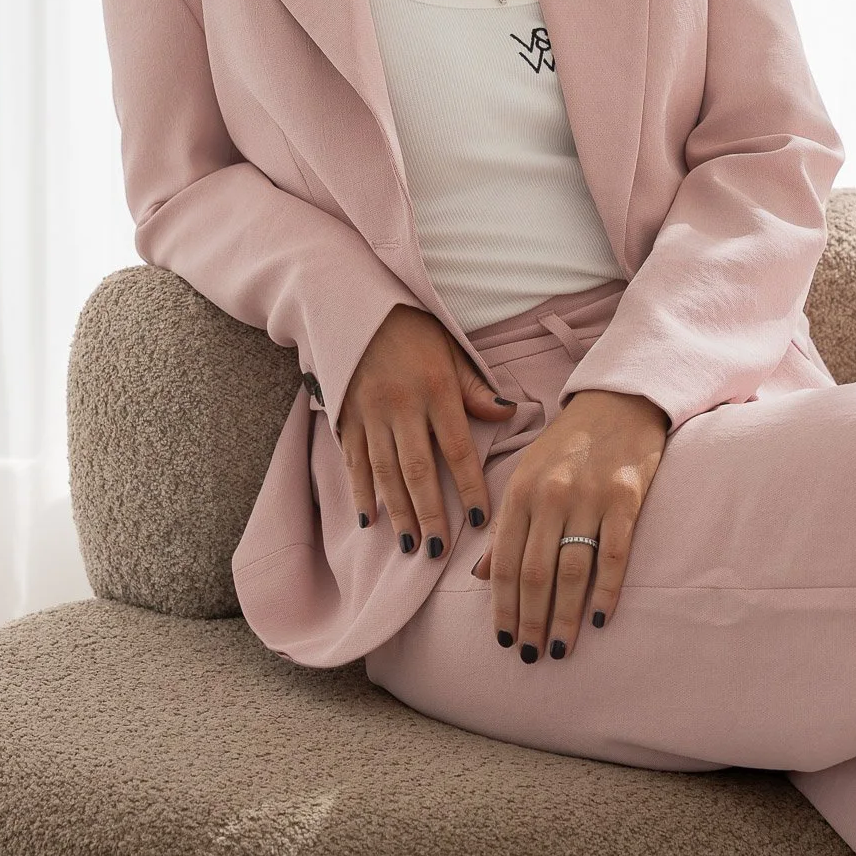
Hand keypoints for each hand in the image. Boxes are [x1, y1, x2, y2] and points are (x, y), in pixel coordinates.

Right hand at [337, 304, 517, 559]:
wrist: (358, 306)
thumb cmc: (414, 329)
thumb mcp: (452, 350)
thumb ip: (475, 388)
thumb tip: (509, 413)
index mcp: (436, 390)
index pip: (458, 449)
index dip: (468, 487)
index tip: (479, 520)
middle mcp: (402, 406)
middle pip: (418, 470)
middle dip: (429, 513)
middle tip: (438, 550)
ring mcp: (370, 414)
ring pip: (385, 472)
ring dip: (398, 511)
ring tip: (410, 544)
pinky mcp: (346, 416)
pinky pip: (354, 461)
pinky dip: (361, 491)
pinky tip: (370, 518)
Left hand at [471, 389, 669, 660]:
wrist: (618, 401)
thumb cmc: (568, 445)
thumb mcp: (526, 476)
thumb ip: (505, 526)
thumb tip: (479, 576)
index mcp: (520, 490)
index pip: (504, 560)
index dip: (502, 605)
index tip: (503, 639)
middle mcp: (550, 494)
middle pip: (535, 572)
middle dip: (531, 620)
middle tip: (530, 656)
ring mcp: (589, 496)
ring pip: (571, 570)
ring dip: (563, 615)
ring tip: (560, 649)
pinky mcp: (626, 496)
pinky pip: (614, 553)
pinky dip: (606, 590)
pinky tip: (598, 619)